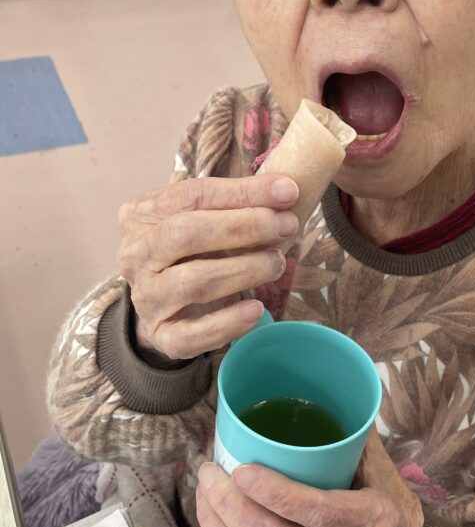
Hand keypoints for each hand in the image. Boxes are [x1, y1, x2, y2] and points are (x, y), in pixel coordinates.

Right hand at [117, 173, 299, 362]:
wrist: (164, 303)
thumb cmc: (192, 248)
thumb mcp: (206, 216)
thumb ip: (238, 201)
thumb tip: (285, 191)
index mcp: (142, 214)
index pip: (192, 195)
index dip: (243, 192)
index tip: (287, 192)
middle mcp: (135, 254)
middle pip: (187, 234)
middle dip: (244, 227)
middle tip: (287, 226)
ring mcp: (145, 297)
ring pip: (192, 283)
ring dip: (243, 270)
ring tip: (276, 263)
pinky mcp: (161, 335)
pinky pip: (192, 334)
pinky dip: (227, 322)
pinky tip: (256, 309)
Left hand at [196, 430, 423, 526]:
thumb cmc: (394, 513)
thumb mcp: (387, 475)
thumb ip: (357, 440)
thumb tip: (330, 396)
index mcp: (368, 522)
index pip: (319, 513)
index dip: (276, 494)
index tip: (243, 469)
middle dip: (233, 508)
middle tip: (211, 473)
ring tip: (204, 492)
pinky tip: (213, 520)